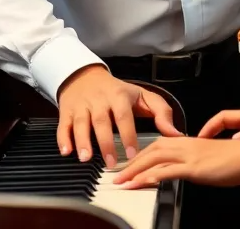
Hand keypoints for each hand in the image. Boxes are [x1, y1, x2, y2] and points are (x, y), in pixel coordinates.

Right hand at [56, 64, 181, 167]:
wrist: (85, 76)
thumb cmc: (117, 91)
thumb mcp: (141, 96)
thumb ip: (161, 112)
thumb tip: (176, 134)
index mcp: (119, 96)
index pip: (124, 115)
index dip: (128, 134)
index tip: (132, 153)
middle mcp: (100, 101)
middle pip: (101, 120)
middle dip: (105, 142)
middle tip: (111, 163)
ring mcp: (82, 106)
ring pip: (81, 123)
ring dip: (83, 141)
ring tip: (86, 159)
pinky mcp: (67, 112)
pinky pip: (63, 126)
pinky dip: (63, 139)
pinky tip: (66, 152)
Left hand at [114, 135, 239, 187]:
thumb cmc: (238, 158)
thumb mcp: (212, 159)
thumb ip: (196, 161)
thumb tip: (187, 169)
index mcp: (192, 141)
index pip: (160, 145)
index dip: (143, 154)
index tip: (130, 164)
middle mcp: (188, 144)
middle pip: (153, 150)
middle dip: (133, 163)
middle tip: (117, 175)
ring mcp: (191, 155)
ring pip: (156, 158)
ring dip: (136, 170)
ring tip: (122, 182)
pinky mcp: (196, 167)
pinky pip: (170, 170)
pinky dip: (153, 175)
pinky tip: (143, 182)